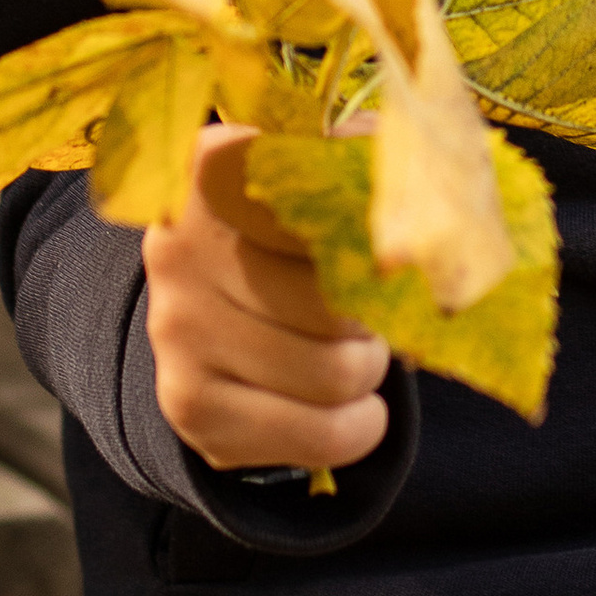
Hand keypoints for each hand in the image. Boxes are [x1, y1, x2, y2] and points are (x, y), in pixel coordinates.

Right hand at [141, 124, 390, 475]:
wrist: (205, 301)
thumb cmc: (281, 229)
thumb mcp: (311, 170)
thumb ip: (358, 156)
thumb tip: (417, 170)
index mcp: (212, 169)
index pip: (327, 205)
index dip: (373, 235)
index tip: (380, 246)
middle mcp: (179, 249)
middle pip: (336, 303)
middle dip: (374, 317)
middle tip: (367, 313)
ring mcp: (177, 332)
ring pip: (334, 374)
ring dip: (369, 371)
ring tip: (354, 353)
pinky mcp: (190, 406)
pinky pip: (317, 438)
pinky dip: (356, 428)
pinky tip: (343, 405)